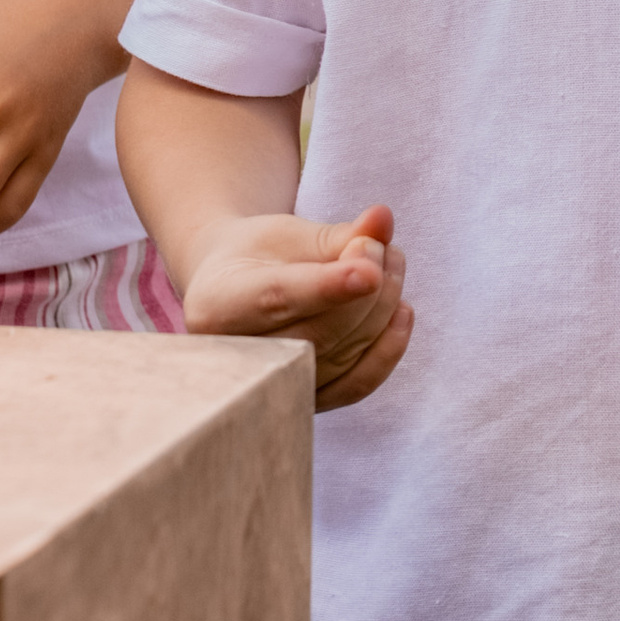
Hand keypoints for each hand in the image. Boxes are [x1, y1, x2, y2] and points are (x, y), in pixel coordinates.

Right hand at [178, 202, 411, 410]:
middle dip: (367, 287)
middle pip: (319, 332)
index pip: (278, 299)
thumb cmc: (257, 254)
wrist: (234, 288)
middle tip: (380, 243)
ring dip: (383, 307)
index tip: (371, 271)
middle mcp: (237, 358)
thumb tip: (382, 220)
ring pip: (344, 355)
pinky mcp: (305, 400)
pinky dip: (388, 349)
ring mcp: (272, 386)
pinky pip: (356, 384)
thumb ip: (335, 234)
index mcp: (218, 305)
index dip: (328, 287)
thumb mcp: (286, 232)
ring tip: (391, 261)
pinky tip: (402, 311)